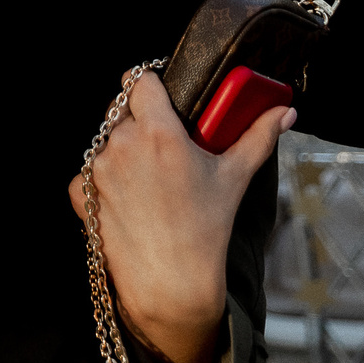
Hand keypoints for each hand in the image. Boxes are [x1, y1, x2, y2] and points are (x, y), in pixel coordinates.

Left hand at [66, 70, 291, 362]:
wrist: (170, 281)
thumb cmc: (206, 228)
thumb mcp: (234, 177)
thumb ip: (258, 136)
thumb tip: (285, 111)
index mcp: (157, 132)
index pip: (140, 81)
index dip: (153, 86)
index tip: (164, 98)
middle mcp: (119, 144)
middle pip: (125, 112)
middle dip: (144, 123)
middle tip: (168, 149)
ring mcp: (95, 167)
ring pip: (108, 141)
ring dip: (126, 150)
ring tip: (154, 181)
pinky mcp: (77, 188)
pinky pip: (93, 169)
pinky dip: (109, 177)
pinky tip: (134, 200)